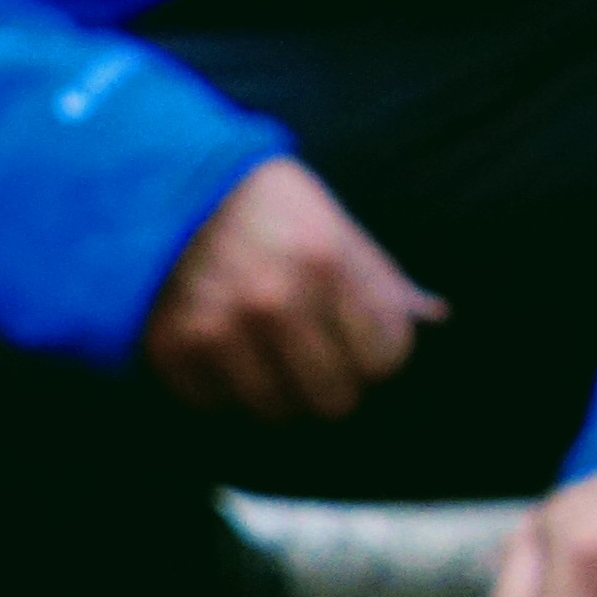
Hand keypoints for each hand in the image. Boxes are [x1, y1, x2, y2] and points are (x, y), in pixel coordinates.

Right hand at [141, 158, 447, 423]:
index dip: (376, 356)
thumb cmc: (263, 206)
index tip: (358, 344)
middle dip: (331, 384)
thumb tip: (434, 318)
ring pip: (274, 411)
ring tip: (267, 361)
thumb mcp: (332, 224)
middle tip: (314, 363)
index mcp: (326, 262)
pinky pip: (215, 405)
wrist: (162, 186)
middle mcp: (273, 301)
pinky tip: (223, 356)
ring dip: (276, 393)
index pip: (383, 360)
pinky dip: (222, 390)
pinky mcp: (171, 347)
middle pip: (333, 399)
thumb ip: (380, 278)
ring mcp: (218, 328)